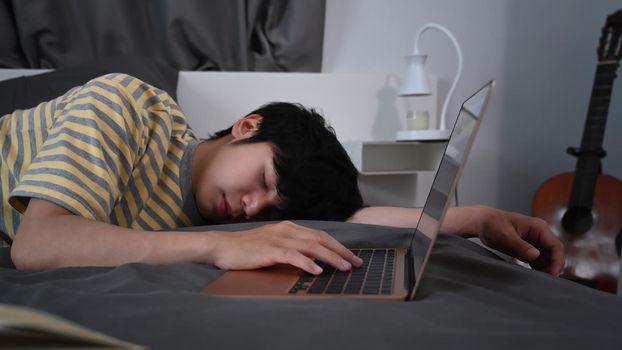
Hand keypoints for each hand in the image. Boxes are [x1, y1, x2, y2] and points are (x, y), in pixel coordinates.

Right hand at [207, 221, 362, 273]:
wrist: (221, 246)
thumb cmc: (246, 248)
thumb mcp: (273, 244)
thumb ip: (291, 248)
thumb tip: (312, 259)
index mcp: (289, 227)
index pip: (320, 235)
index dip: (338, 246)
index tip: (351, 257)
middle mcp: (286, 230)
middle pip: (321, 239)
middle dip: (341, 251)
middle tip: (356, 263)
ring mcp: (277, 239)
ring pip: (311, 247)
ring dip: (330, 258)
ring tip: (344, 268)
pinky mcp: (269, 250)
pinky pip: (293, 256)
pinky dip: (307, 263)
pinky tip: (318, 271)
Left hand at [458, 206, 564, 274]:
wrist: (483, 223)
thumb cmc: (493, 224)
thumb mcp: (505, 236)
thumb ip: (520, 246)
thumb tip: (536, 256)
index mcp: (538, 227)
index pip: (556, 246)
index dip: (557, 261)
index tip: (553, 274)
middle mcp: (540, 235)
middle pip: (554, 254)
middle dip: (552, 267)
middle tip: (545, 281)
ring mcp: (535, 243)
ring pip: (548, 259)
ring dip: (546, 270)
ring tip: (538, 281)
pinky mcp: (529, 250)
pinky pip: (538, 261)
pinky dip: (538, 269)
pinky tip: (533, 277)